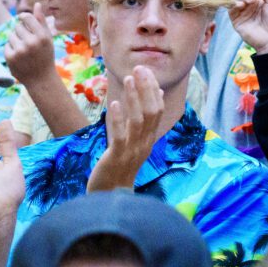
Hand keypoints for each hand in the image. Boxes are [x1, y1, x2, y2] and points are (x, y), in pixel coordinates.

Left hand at [4, 2, 57, 85]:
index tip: (23, 20)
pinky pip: (7, 45)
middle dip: (21, 31)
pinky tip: (19, 56)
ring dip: (15, 39)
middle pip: (18, 26)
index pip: (27, 18)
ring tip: (24, 49)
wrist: (41, 78)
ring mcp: (20, 50)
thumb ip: (41, 20)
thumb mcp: (47, 38)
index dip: (23, 17)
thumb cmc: (46, 55)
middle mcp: (31, 42)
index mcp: (43, 36)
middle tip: (29, 41)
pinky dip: (11, 48)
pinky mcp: (10, 57)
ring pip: (11, 35)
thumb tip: (36, 3)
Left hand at [87, 66, 163, 191]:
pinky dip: (118, 119)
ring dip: (134, 98)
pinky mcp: (117, 157)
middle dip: (146, 88)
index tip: (146, 71)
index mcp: (149, 139)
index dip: (153, 90)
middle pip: (152, 111)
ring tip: (128, 79)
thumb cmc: (119, 168)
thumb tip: (154, 98)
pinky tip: (114, 103)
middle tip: (139, 68)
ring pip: (139, 120)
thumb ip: (139, 124)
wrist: (110, 198)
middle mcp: (145, 143)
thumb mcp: (133, 144)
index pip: (158, 110)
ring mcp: (132, 150)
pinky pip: (120, 136)